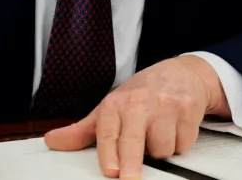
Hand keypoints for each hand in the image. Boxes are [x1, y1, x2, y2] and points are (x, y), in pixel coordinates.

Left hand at [44, 55, 228, 178]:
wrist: (182, 73)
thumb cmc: (142, 93)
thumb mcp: (110, 107)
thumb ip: (82, 130)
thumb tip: (53, 141)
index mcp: (116, 104)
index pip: (108, 131)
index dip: (109, 152)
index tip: (111, 170)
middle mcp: (140, 103)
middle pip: (134, 139)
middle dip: (131, 162)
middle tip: (128, 178)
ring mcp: (165, 106)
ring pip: (162, 147)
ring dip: (161, 150)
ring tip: (157, 135)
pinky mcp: (188, 110)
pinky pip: (182, 143)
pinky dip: (179, 143)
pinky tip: (174, 129)